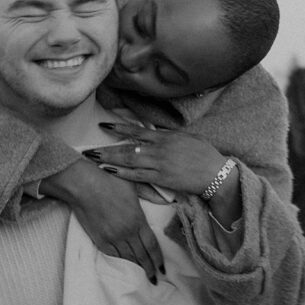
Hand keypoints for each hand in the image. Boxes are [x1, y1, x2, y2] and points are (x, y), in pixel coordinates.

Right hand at [39, 159, 164, 283]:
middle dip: (149, 269)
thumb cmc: (108, 181)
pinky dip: (120, 262)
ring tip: (142, 276)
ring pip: (127, 258)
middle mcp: (126, 232)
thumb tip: (164, 199)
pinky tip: (125, 266)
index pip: (152, 246)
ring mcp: (112, 237)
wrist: (83, 185)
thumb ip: (149, 194)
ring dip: (135, 268)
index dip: (158, 260)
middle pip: (141, 256)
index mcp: (138, 220)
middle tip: (154, 279)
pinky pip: (112, 255)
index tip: (163, 269)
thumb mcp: (134, 185)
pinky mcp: (99, 239)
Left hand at [83, 121, 224, 195]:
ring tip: (94, 160)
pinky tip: (110, 172)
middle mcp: (159, 148)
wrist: (215, 173)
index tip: (103, 126)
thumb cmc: (204, 154)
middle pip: (127, 147)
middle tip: (89, 150)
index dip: (118, 128)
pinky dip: (122, 174)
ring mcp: (159, 164)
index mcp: (165, 136)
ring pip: (129, 161)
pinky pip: (137, 176)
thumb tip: (155, 133)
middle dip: (107, 149)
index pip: (136, 131)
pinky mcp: (161, 178)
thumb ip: (169, 135)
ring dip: (110, 161)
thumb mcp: (187, 137)